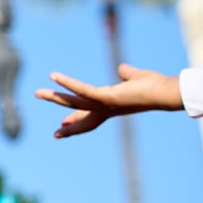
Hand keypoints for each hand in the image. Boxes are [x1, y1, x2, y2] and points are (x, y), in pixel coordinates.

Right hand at [35, 65, 183, 137]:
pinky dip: (68, 83)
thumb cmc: (155, 86)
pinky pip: (82, 89)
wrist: (165, 92)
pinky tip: (54, 75)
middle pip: (81, 116)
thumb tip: (122, 69)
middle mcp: (106, 108)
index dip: (77, 120)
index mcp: (111, 105)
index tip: (63, 124)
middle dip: (68, 124)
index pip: (90, 115)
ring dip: (55, 97)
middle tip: (54, 133)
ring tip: (38, 92)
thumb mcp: (135, 78)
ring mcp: (104, 104)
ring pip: (74, 102)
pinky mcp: (105, 97)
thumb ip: (127, 74)